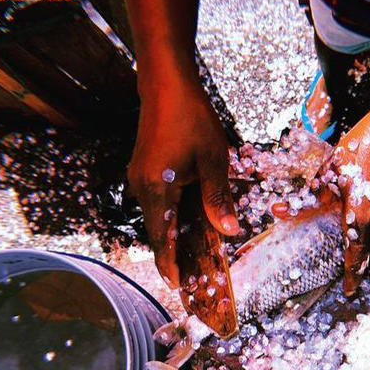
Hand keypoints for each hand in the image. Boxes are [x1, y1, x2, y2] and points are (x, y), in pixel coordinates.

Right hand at [127, 79, 238, 287]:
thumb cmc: (192, 118)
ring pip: (157, 216)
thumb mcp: (214, 160)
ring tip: (189, 258)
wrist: (166, 84)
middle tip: (190, 278)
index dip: (170, 263)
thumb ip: (218, 198)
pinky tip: (185, 224)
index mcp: (156, 188)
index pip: (162, 237)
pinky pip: (157, 202)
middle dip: (173, 255)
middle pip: (157, 230)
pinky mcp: (144, 169)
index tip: (177, 285)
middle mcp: (141, 186)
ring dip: (172, 236)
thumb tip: (230, 231)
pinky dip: (170, 217)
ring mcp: (139, 177)